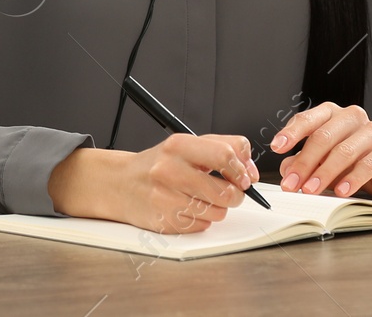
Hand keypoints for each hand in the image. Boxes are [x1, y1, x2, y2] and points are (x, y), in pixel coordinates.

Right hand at [51, 133, 258, 233]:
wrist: (121, 183)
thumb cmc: (159, 164)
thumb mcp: (187, 144)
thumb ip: (223, 148)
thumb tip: (250, 170)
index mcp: (178, 144)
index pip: (225, 155)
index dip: (241, 170)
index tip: (244, 177)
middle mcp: (169, 170)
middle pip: (225, 191)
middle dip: (236, 195)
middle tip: (230, 193)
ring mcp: (165, 198)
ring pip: (217, 212)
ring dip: (218, 209)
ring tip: (203, 199)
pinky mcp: (163, 221)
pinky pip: (201, 226)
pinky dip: (202, 220)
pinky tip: (187, 208)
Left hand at [270, 102, 371, 199]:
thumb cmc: (352, 159)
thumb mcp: (322, 160)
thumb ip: (303, 161)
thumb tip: (286, 169)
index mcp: (332, 114)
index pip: (308, 119)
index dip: (291, 133)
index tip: (276, 147)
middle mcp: (352, 118)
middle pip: (324, 137)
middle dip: (304, 163)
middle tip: (291, 184)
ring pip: (344, 150)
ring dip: (324, 173)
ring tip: (311, 190)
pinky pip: (368, 164)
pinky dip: (352, 179)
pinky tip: (341, 190)